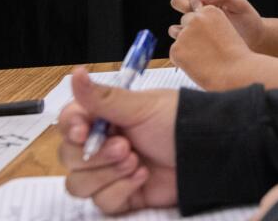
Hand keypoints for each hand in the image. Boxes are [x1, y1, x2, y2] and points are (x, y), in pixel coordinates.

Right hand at [58, 67, 179, 214]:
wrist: (208, 152)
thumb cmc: (180, 122)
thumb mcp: (142, 107)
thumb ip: (104, 98)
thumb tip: (75, 74)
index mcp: (106, 118)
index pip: (70, 124)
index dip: (71, 128)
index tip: (83, 131)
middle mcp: (104, 145)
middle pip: (69, 157)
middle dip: (95, 155)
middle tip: (125, 146)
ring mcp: (111, 172)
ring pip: (79, 184)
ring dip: (105, 174)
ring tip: (135, 161)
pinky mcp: (122, 196)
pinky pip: (102, 202)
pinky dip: (120, 190)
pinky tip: (143, 176)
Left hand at [170, 5, 261, 90]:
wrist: (236, 72)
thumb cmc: (233, 53)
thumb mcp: (225, 29)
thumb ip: (208, 24)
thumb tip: (185, 26)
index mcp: (210, 10)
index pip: (197, 12)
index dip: (202, 24)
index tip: (209, 35)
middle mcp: (196, 18)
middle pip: (185, 20)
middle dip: (191, 30)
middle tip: (204, 46)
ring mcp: (184, 33)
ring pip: (176, 33)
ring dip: (183, 41)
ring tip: (200, 54)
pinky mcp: (176, 49)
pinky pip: (175, 52)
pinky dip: (183, 58)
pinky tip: (198, 64)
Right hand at [171, 0, 265, 49]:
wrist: (254, 39)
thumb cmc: (248, 19)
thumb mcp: (239, 4)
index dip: (194, 0)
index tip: (201, 9)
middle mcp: (198, 12)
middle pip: (178, 3)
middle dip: (185, 8)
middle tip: (197, 18)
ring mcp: (195, 29)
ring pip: (175, 26)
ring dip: (182, 29)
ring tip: (199, 34)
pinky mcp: (196, 44)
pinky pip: (181, 43)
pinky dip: (184, 44)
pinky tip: (198, 47)